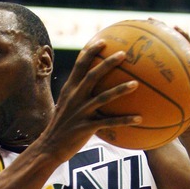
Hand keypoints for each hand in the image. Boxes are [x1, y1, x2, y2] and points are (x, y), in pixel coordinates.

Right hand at [38, 40, 141, 161]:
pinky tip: (139, 118)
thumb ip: (77, 95)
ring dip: (120, 90)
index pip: (80, 66)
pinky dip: (125, 121)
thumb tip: (92, 89)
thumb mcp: (65, 107)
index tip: (103, 40)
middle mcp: (75, 98)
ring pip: (103, 97)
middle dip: (108, 63)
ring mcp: (81, 113)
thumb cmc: (61, 128)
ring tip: (136, 84)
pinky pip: (109, 122)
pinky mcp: (86, 128)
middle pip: (93, 75)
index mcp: (70, 90)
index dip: (90, 51)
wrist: (49, 147)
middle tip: (124, 53)